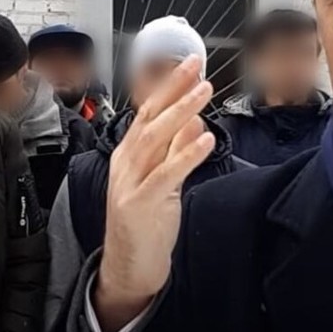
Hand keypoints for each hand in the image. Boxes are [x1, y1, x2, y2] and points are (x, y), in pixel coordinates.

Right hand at [95, 55, 214, 331]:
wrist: (128, 267)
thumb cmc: (146, 222)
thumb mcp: (163, 179)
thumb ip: (175, 150)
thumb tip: (193, 119)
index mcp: (129, 154)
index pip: (148, 111)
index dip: (168, 86)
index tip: (189, 64)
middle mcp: (126, 163)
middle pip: (149, 117)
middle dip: (173, 88)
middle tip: (196, 65)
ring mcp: (130, 182)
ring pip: (154, 138)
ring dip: (182, 112)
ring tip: (204, 91)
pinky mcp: (140, 204)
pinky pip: (166, 174)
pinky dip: (186, 154)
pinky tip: (206, 139)